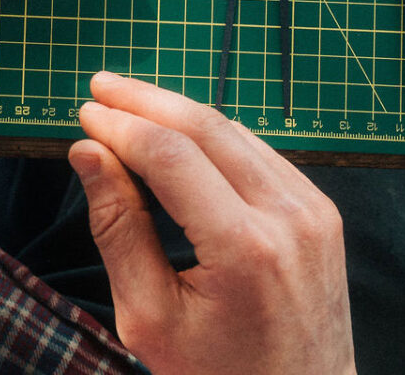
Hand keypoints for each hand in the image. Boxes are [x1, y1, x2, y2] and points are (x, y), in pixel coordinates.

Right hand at [70, 72, 354, 374]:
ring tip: (129, 104)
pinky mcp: (320, 214)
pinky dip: (214, 136)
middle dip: (146, 101)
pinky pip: (260, 154)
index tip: (84, 113)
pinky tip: (178, 133)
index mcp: (244, 248)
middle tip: (99, 87)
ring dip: (179, 112)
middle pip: (206, 128)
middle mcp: (287, 218)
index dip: (121, 126)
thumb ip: (118, 229)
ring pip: (236, 132)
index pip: (171, 155)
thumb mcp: (150, 317)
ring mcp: (312, 212)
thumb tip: (87, 154)